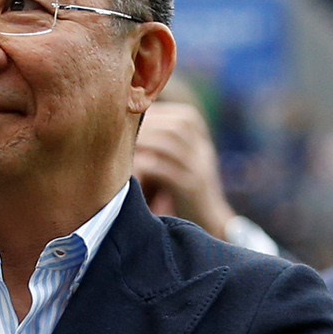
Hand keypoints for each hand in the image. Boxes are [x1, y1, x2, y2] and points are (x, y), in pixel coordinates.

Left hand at [135, 102, 236, 238]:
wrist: (207, 221)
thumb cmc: (184, 189)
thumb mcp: (179, 161)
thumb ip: (164, 144)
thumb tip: (134, 124)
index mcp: (202, 143)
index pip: (184, 117)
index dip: (158, 113)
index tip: (134, 115)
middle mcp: (204, 152)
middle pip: (178, 126)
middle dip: (149, 124)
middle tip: (125, 128)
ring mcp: (199, 170)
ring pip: (172, 145)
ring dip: (146, 140)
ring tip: (125, 143)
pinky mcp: (191, 189)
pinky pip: (168, 171)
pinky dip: (149, 165)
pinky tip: (133, 165)